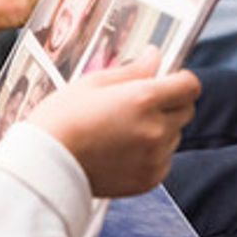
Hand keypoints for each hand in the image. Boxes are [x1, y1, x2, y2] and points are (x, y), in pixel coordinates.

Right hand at [29, 50, 199, 196]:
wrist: (46, 164)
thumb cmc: (62, 118)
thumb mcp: (92, 83)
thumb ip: (132, 70)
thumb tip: (155, 56)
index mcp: (143, 99)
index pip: (189, 85)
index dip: (180, 79)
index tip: (167, 79)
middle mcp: (156, 129)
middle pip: (186, 110)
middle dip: (169, 103)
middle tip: (137, 104)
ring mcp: (155, 157)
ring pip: (174, 135)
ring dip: (159, 129)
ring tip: (122, 130)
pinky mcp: (150, 179)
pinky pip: (163, 159)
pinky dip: (150, 153)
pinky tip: (121, 149)